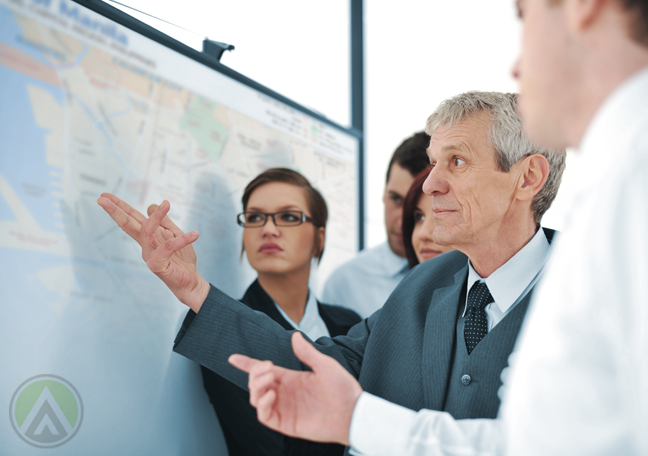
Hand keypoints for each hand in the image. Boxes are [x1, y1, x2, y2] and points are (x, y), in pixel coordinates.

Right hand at [96, 193, 209, 311]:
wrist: (190, 281)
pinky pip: (168, 248)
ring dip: (156, 216)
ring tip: (167, 203)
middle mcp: (145, 245)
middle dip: (115, 211)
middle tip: (101, 199)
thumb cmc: (181, 259)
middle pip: (128, 225)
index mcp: (147, 237)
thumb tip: (151, 205)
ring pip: (147, 232)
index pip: (130, 218)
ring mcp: (149, 256)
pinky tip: (194, 234)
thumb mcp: (173, 234)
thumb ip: (164, 221)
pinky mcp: (158, 266)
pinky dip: (182, 240)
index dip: (118, 206)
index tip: (104, 195)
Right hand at [229, 332, 362, 445]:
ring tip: (270, 379)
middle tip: (268, 368)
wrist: (353, 412)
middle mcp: (284, 393)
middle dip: (255, 373)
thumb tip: (294, 335)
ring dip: (256, 386)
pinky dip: (261, 405)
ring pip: (256, 398)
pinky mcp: (287, 423)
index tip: (233, 358)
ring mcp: (284, 408)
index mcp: (291, 378)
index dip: (247, 364)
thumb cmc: (342, 389)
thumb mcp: (325, 365)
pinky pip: (265, 416)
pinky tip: (270, 395)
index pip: (263, 371)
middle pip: (256, 383)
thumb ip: (307, 352)